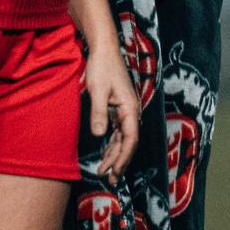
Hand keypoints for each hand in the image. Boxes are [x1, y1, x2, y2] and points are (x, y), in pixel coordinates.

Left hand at [82, 36, 137, 175]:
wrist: (104, 50)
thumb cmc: (102, 67)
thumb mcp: (97, 90)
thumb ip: (99, 113)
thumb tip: (99, 135)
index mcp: (130, 108)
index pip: (130, 139)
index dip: (123, 157)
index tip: (114, 172)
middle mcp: (131, 111)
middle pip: (128, 142)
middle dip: (120, 161)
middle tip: (110, 179)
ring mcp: (125, 110)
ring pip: (123, 139)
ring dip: (115, 156)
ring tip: (106, 172)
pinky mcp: (118, 108)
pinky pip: (118, 132)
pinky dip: (112, 145)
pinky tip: (106, 154)